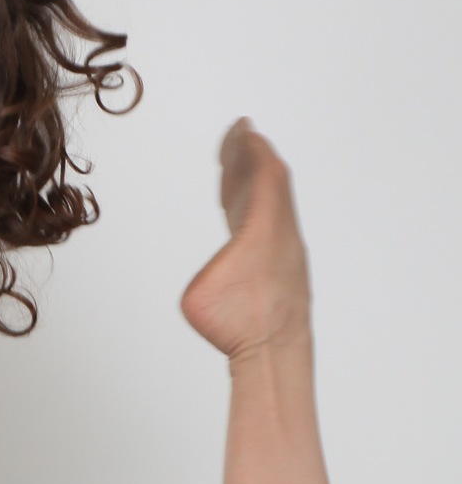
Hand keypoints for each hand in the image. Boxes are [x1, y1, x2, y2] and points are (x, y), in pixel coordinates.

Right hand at [179, 120, 313, 361]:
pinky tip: (243, 208)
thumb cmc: (237, 326)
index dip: (253, 150)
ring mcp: (284, 252)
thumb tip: (218, 274)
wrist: (275, 354)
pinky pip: (271, 226)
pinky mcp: (282, 268)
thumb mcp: (198, 298)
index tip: (243, 129)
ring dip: (255, 182)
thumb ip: (204, 275)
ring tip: (236, 164)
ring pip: (272, 205)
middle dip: (253, 157)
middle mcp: (282, 236)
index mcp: (265, 230)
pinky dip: (257, 207)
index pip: (266, 176)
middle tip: (240, 133)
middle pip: (271, 184)